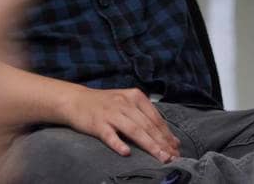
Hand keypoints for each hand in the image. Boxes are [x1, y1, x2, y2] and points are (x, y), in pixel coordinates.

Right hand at [58, 86, 180, 163]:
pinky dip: (118, 144)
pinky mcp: (97, 123)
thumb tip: (172, 140)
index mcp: (135, 96)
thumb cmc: (105, 104)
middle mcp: (124, 103)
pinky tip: (126, 153)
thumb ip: (148, 118)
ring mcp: (110, 113)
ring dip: (149, 145)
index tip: (177, 150)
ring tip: (160, 157)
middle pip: (147, 126)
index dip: (167, 136)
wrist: (76, 100)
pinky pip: (110, 135)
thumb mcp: (127, 104)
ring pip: (134, 130)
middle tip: (173, 158)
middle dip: (162, 143)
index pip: (156, 119)